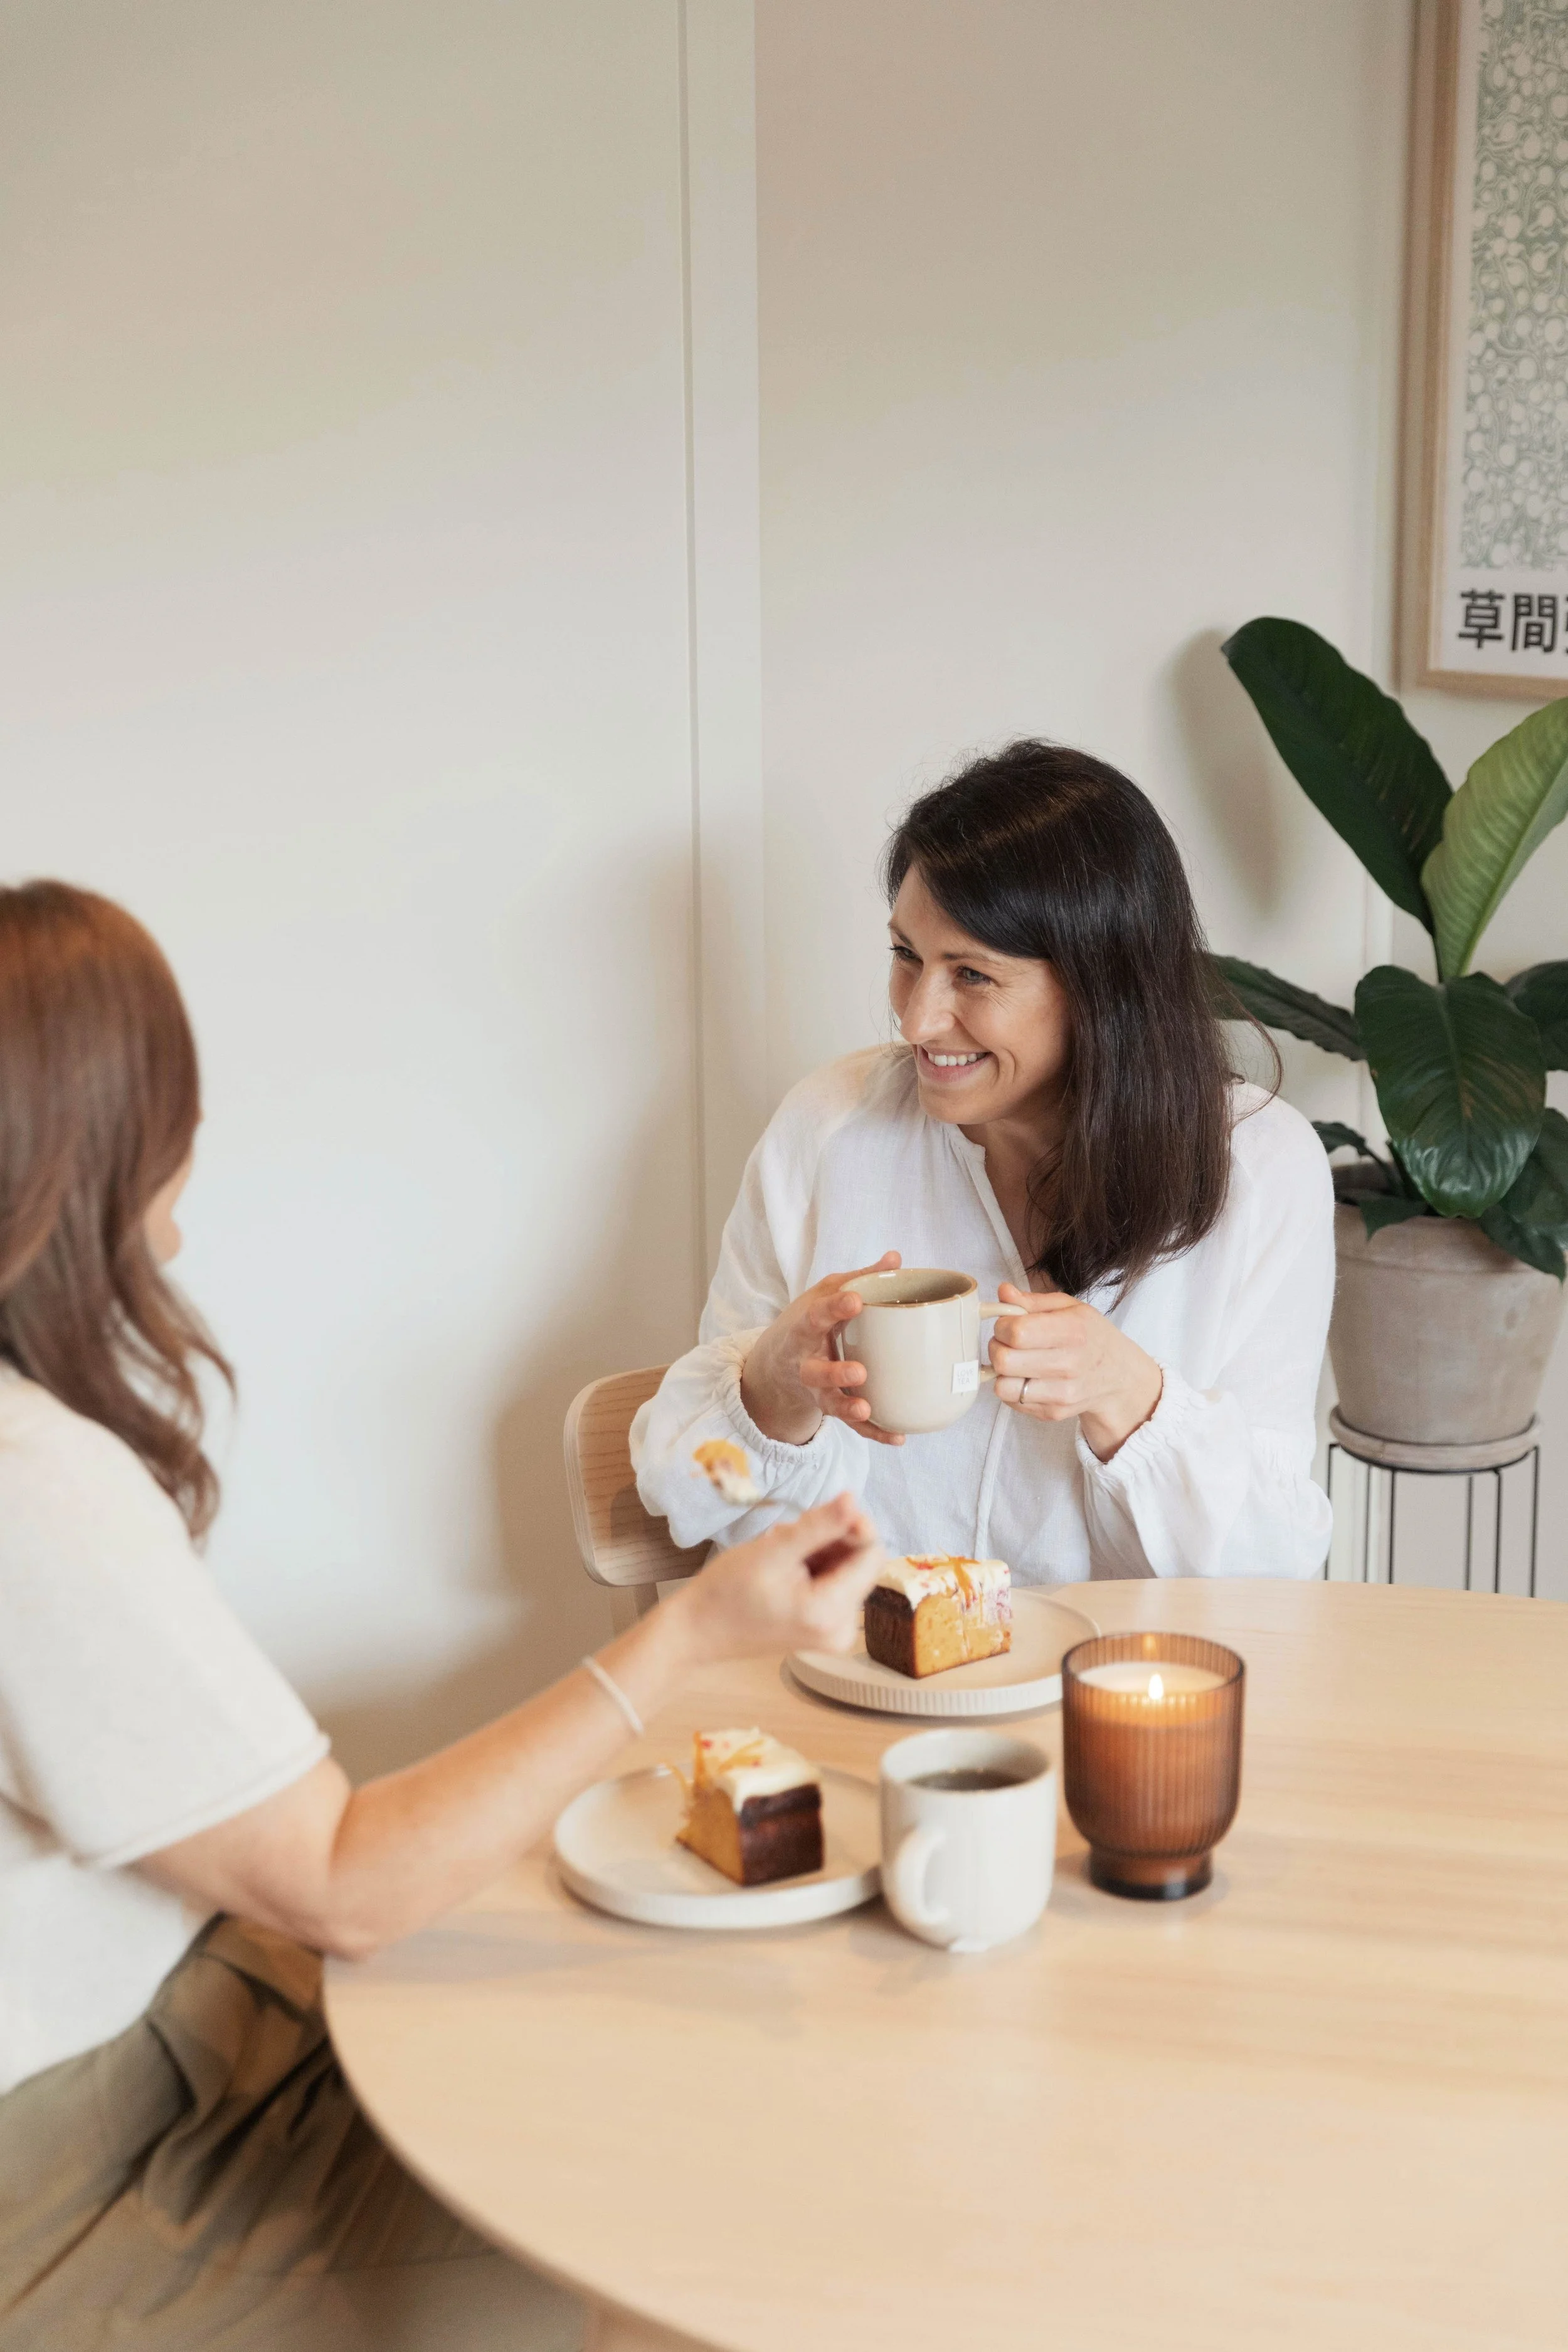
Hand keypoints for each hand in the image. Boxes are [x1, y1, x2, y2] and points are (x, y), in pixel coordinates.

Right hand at [673, 1494, 886, 1660]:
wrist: (697, 1631)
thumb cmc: (726, 1592)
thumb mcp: (773, 1550)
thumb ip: (819, 1526)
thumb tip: (854, 1499)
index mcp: (832, 1613)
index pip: (872, 1555)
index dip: (854, 1526)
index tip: (822, 1511)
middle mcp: (841, 1629)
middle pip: (859, 1563)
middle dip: (831, 1539)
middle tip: (788, 1533)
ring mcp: (832, 1632)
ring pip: (844, 1570)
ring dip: (819, 1550)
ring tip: (779, 1548)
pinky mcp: (821, 1628)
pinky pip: (832, 1584)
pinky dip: (813, 1566)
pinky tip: (782, 1563)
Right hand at [740, 1253, 906, 1446]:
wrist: (776, 1365)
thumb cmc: (808, 1323)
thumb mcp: (824, 1294)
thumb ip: (858, 1278)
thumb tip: (895, 1259)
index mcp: (804, 1329)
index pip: (816, 1316)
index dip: (833, 1309)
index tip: (854, 1300)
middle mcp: (805, 1363)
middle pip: (815, 1371)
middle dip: (835, 1373)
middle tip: (859, 1371)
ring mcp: (816, 1390)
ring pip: (829, 1403)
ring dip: (847, 1408)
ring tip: (866, 1409)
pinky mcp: (830, 1408)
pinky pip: (851, 1427)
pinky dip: (873, 1432)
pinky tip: (897, 1436)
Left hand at [988, 1281, 1162, 1460]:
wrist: (1118, 1376)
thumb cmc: (1091, 1336)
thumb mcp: (1069, 1308)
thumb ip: (1032, 1301)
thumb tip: (1003, 1291)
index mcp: (1073, 1331)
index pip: (1017, 1332)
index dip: (1002, 1326)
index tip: (1008, 1324)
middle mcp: (1068, 1365)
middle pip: (1004, 1361)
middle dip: (997, 1347)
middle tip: (1007, 1342)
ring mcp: (1061, 1394)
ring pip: (1003, 1386)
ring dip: (1001, 1372)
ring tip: (1015, 1361)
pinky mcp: (1052, 1412)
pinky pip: (1011, 1401)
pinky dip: (1012, 1388)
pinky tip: (1026, 1377)